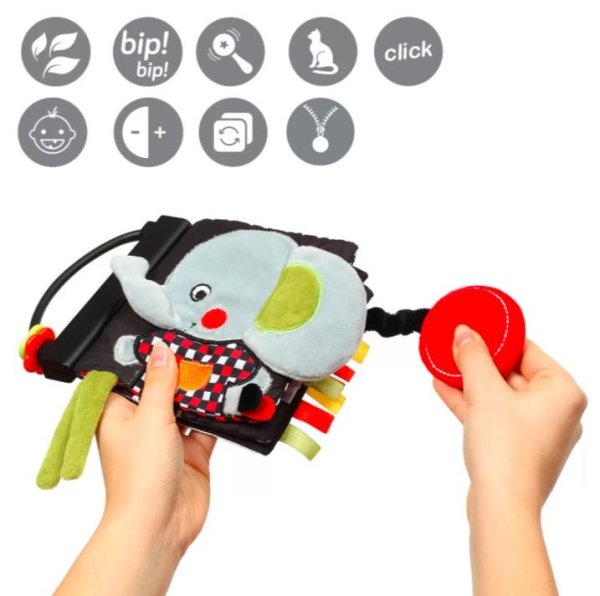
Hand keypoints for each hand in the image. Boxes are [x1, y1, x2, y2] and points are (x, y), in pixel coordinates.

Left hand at [97, 341, 215, 552]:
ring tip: (218, 364)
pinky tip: (230, 397)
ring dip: (202, 392)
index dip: (144, 357)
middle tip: (200, 345)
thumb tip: (161, 349)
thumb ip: (160, 381)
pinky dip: (218, 414)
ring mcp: (169, 438)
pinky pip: (207, 426)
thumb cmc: (139, 475)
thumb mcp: (150, 416)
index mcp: (119, 413)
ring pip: (187, 405)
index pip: (129, 376)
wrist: (160, 525)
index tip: (164, 336)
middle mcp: (143, 424)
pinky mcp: (192, 453)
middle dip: (181, 372)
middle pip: (163, 388)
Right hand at [434, 325, 585, 511]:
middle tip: (455, 347)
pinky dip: (472, 402)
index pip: (528, 351)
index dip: (497, 339)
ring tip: (444, 365)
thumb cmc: (507, 453)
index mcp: (563, 392)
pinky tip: (445, 388)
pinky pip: (493, 414)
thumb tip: (466, 333)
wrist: (502, 506)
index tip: (474, 329)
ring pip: (499, 395)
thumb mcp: (485, 392)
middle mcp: (556, 411)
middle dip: (478, 361)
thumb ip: (474, 357)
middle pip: (511, 372)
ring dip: (470, 381)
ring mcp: (537, 431)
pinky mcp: (518, 446)